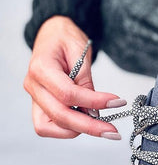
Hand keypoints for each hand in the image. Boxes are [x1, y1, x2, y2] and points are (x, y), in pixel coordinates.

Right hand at [24, 16, 125, 138]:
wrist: (52, 34)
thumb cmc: (65, 39)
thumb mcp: (80, 51)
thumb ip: (85, 81)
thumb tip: (94, 110)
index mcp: (40, 68)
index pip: (67, 94)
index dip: (93, 101)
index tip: (116, 102)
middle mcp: (33, 86)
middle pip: (59, 115)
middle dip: (89, 126)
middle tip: (112, 130)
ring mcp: (34, 98)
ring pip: (50, 126)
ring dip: (76, 129)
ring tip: (99, 124)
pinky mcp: (39, 105)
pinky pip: (48, 126)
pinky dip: (67, 128)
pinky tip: (85, 121)